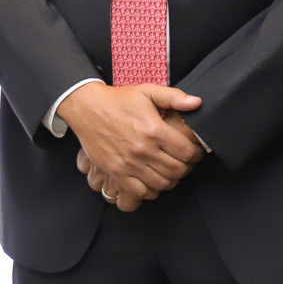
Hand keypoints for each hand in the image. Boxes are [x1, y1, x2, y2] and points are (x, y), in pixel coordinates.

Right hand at [59, 83, 204, 206]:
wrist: (85, 107)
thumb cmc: (116, 100)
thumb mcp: (147, 92)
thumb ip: (174, 96)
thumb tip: (196, 103)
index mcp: (155, 131)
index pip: (188, 153)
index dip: (197, 154)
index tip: (195, 152)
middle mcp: (143, 150)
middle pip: (178, 170)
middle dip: (186, 167)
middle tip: (183, 162)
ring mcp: (129, 163)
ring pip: (162, 183)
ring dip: (170, 179)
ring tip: (168, 171)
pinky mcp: (116, 172)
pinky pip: (141, 191)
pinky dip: (151, 190)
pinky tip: (151, 180)